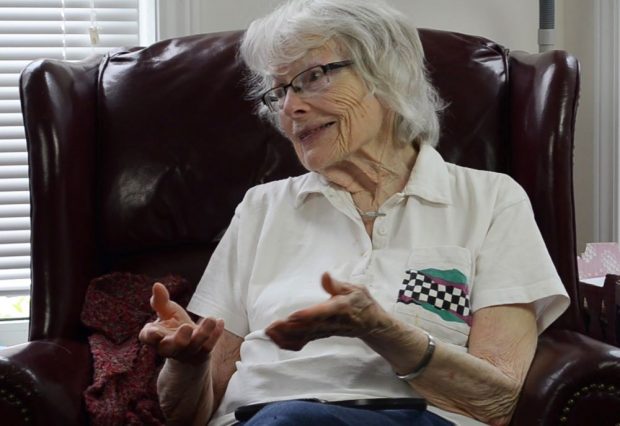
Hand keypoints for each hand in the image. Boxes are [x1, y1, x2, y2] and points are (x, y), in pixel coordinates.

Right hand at [138, 282, 224, 364]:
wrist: (188, 350)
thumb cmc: (172, 326)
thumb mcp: (166, 313)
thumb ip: (160, 301)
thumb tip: (157, 285)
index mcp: (156, 337)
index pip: (149, 338)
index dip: (151, 336)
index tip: (155, 332)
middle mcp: (169, 348)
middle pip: (172, 347)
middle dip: (180, 339)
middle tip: (187, 327)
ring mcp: (187, 352)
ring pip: (194, 345)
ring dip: (203, 333)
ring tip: (211, 319)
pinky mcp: (202, 353)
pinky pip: (209, 345)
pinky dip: (216, 334)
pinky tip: (220, 322)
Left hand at [265, 273, 389, 350]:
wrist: (371, 323)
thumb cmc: (361, 302)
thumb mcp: (355, 288)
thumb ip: (337, 284)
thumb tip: (324, 275)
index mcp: (340, 308)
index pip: (322, 313)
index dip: (308, 315)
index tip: (292, 316)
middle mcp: (331, 322)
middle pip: (308, 327)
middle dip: (289, 328)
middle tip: (271, 326)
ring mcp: (324, 331)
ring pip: (303, 336)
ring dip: (285, 336)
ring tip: (269, 332)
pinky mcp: (319, 335)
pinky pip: (303, 342)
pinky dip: (288, 343)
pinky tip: (275, 339)